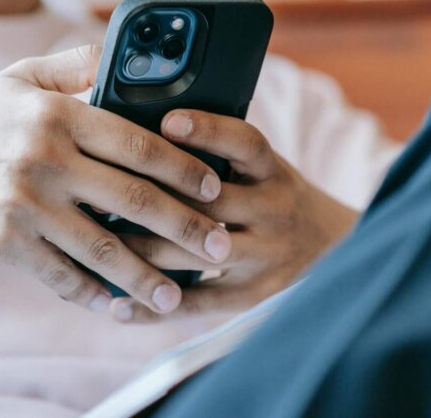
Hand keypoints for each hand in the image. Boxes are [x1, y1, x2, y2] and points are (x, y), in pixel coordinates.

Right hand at [0, 46, 232, 314]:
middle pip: (133, 200)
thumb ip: (77, 64)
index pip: (138, 143)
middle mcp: (44, 159)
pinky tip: (122, 307)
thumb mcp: (20, 77)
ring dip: (148, 277)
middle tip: (223, 247)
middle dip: (186, 227)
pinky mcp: (5, 245)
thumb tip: (131, 54)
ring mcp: (24, 206)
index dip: (184, 168)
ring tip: (180, 296)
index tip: (215, 187)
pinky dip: (94, 295)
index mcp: (57, 114)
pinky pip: (61, 276)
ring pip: (103, 248)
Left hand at [110, 110, 358, 322]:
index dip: (207, 130)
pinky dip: (154, 307)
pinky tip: (116, 305)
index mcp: (274, 172)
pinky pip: (198, 304)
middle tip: (97, 190)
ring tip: (94, 242)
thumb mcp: (264, 168)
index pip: (245, 143)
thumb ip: (221, 154)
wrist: (335, 250)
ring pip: (194, 254)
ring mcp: (266, 257)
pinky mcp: (254, 297)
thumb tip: (147, 127)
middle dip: (151, 198)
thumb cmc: (275, 197)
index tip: (166, 122)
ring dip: (140, 251)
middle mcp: (274, 211)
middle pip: (209, 203)